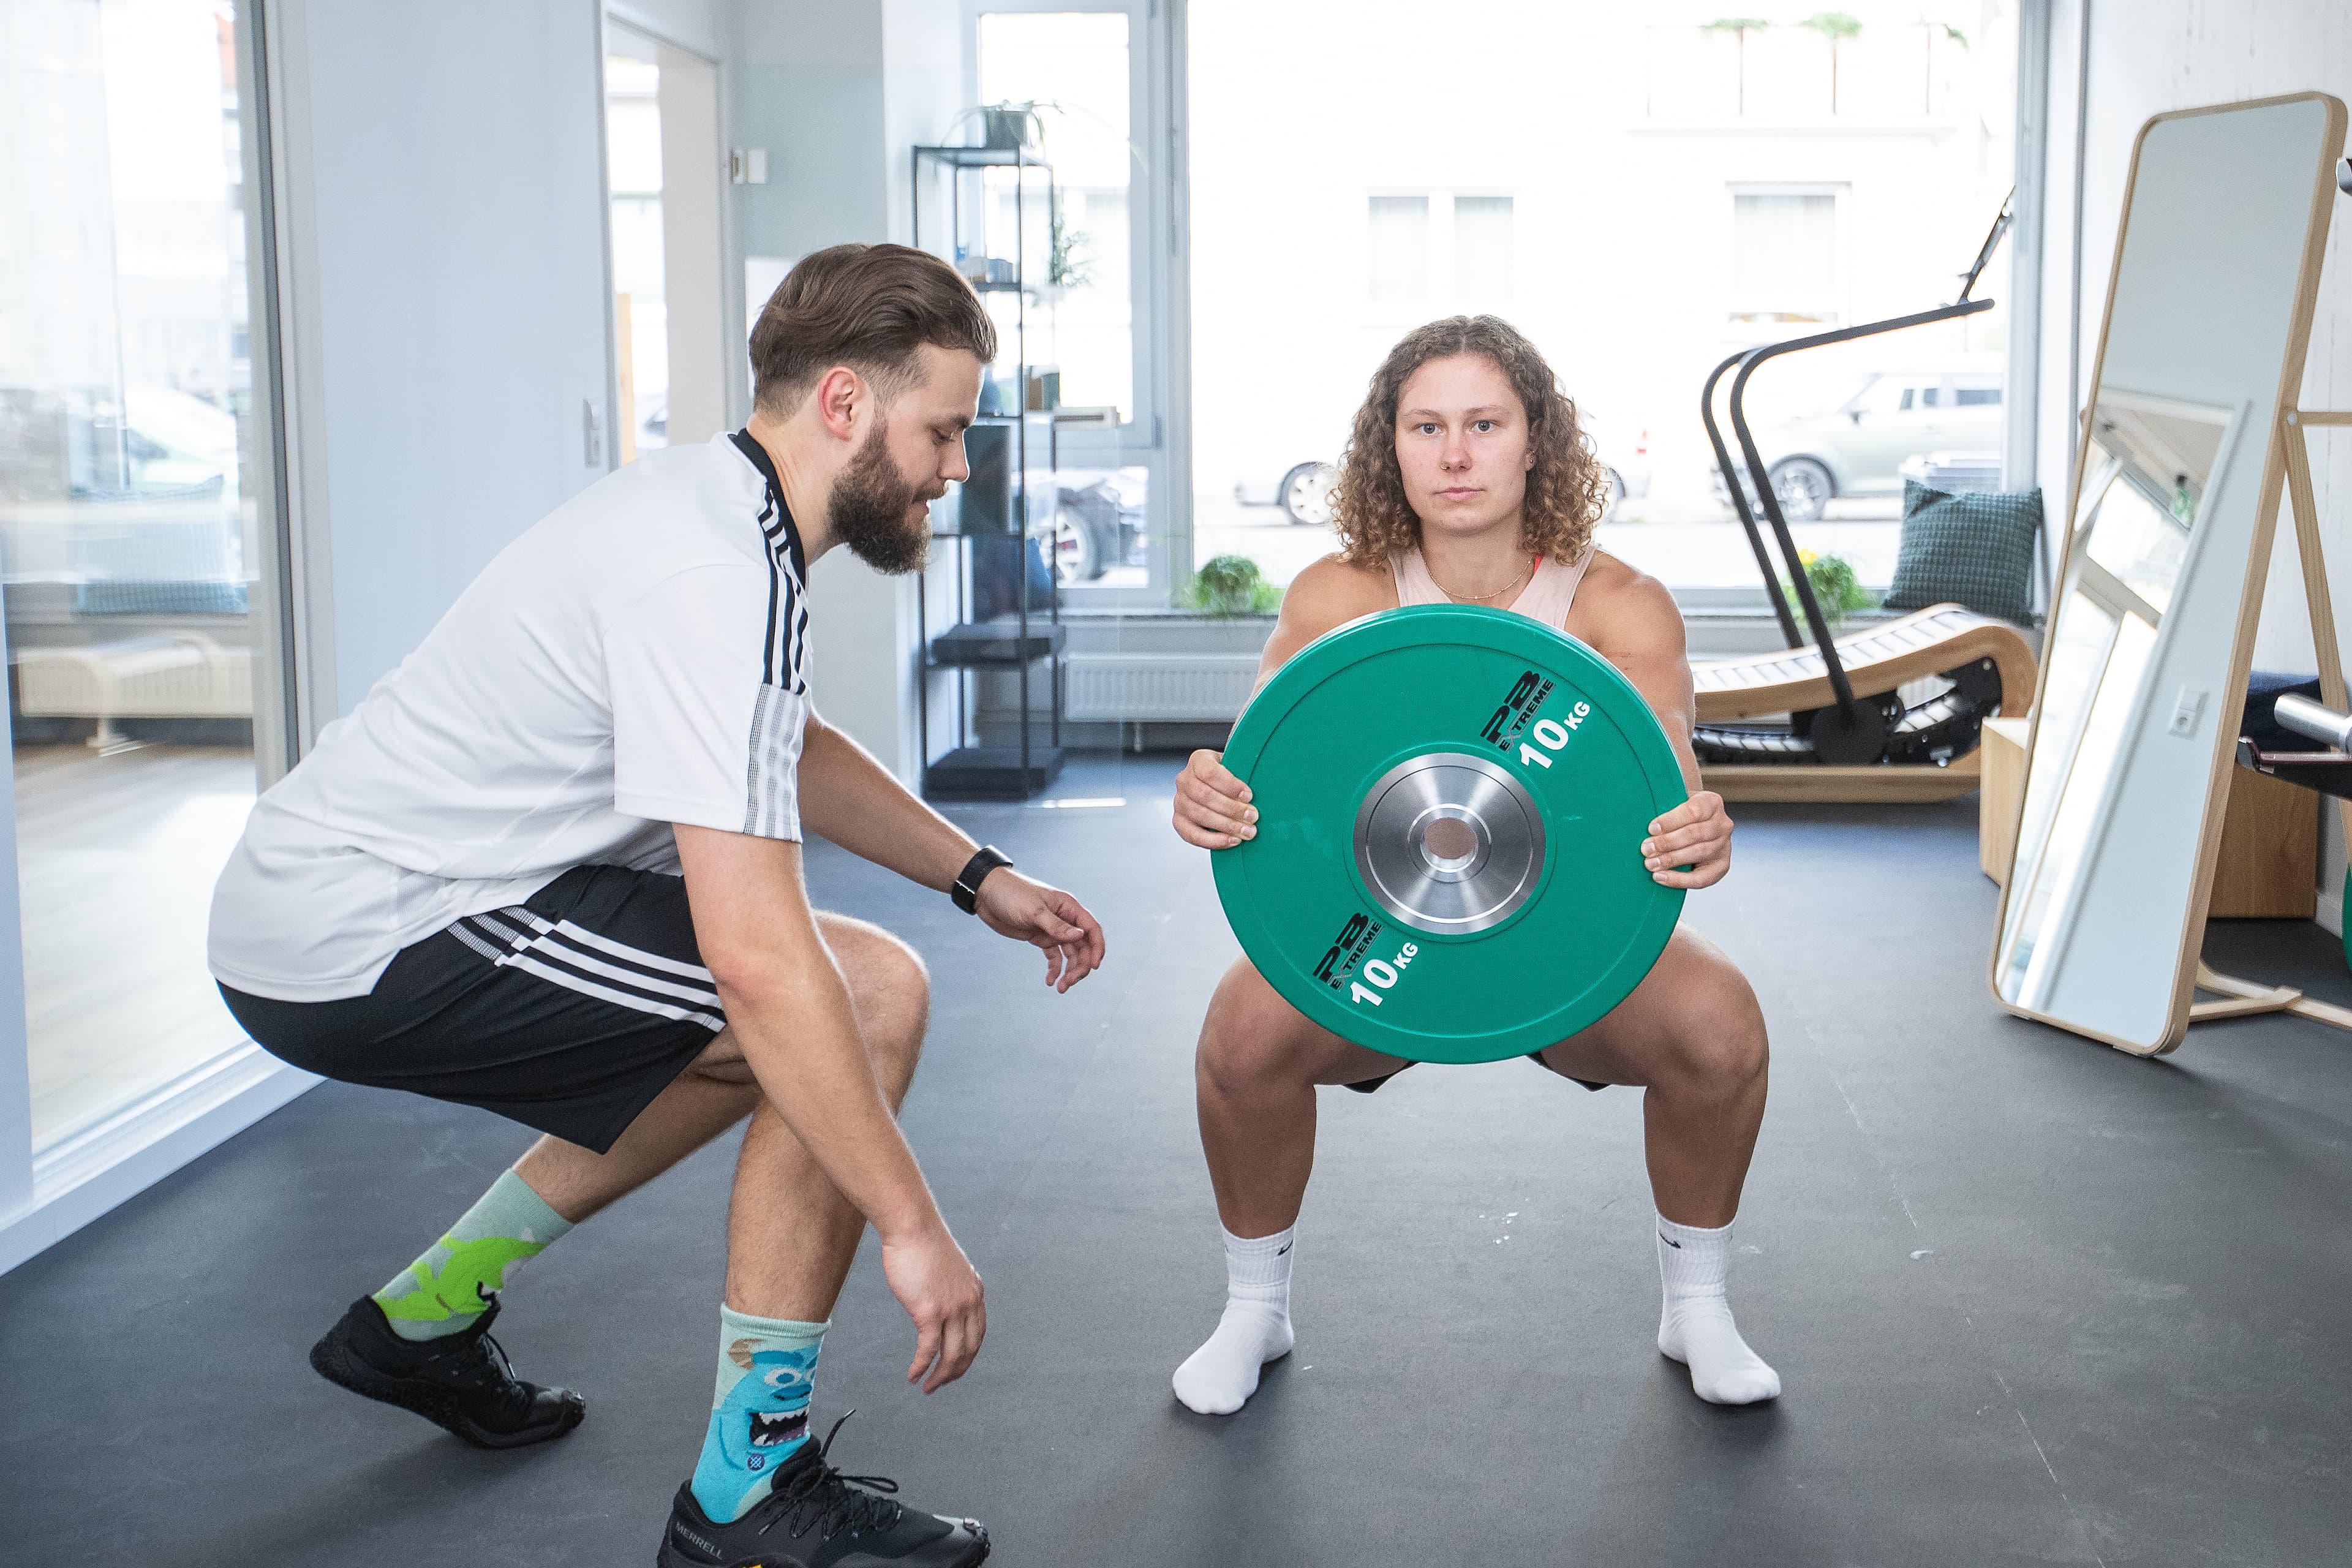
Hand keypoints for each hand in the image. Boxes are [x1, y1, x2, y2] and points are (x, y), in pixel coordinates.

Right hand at [879, 1221, 986, 1393]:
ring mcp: (952, 1308)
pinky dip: (921, 1367)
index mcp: (975, 1292)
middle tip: (940, 1384)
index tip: (954, 1367)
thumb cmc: (922, 1243)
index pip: (978, 1334)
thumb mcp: (945, 1268)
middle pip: (969, 1350)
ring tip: (928, 1388)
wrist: (912, 1226)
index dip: (967, 1355)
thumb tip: (936, 1303)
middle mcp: (969, 1302)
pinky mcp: (930, 1311)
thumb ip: (947, 1288)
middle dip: (956, 1372)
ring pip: (951, 1355)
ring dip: (940, 1377)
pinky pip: (928, 1349)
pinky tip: (913, 1376)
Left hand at [973, 869, 1104, 991]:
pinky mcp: (1040, 937)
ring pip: (1070, 953)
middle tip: (1069, 983)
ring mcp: (1052, 929)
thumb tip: (1080, 936)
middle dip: (1080, 966)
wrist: (987, 893)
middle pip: (1083, 946)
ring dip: (1069, 971)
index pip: (1091, 929)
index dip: (1097, 948)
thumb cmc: (1011, 894)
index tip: (1094, 967)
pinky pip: (1053, 956)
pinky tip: (1049, 981)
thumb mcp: (1034, 911)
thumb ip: (1057, 925)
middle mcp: (1064, 919)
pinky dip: (1054, 969)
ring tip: (1061, 988)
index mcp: (1068, 907)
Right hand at [1174, 749, 1256, 848]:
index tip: (1248, 795)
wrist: (1218, 788)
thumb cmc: (1230, 778)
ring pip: (1200, 815)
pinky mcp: (1180, 821)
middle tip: (1252, 816)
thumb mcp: (1237, 767)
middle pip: (1205, 796)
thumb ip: (1244, 772)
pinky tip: (1231, 840)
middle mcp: (1185, 780)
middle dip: (1232, 809)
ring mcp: (1180, 802)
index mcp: (1199, 761)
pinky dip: (1214, 840)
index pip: (1209, 772)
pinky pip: (1193, 835)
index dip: (1230, 786)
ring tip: (1246, 831)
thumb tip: (1263, 782)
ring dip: (1227, 826)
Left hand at [1642, 791, 1732, 888]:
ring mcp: (1725, 846)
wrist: (1695, 827)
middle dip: (1667, 843)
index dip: (1671, 821)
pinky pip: (1702, 878)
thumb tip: (1639, 816)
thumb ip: (1664, 807)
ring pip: (1698, 853)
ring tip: (1651, 863)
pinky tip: (1662, 877)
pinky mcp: (1721, 866)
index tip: (1651, 828)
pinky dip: (1680, 880)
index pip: (1693, 811)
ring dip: (1671, 860)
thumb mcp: (1675, 803)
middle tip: (1646, 849)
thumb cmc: (1679, 815)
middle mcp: (1723, 824)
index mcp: (1712, 803)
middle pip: (1695, 834)